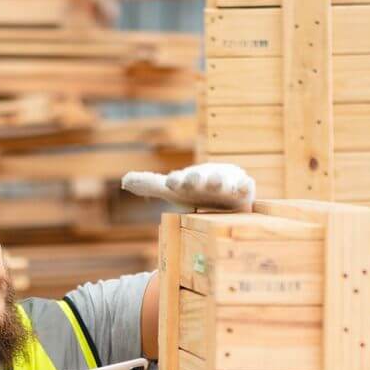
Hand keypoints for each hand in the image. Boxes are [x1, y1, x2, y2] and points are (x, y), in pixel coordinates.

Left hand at [121, 162, 255, 211]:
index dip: (175, 181)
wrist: (225, 187)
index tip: (171, 182)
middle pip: (200, 179)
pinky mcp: (241, 190)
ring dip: (218, 180)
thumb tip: (124, 181)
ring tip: (216, 181)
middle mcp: (204, 180)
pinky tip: (243, 186)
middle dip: (196, 178)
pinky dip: (244, 186)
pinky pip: (244, 187)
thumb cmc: (194, 190)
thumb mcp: (172, 189)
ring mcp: (224, 183)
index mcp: (187, 181)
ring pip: (222, 181)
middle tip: (193, 179)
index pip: (179, 180)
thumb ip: (149, 184)